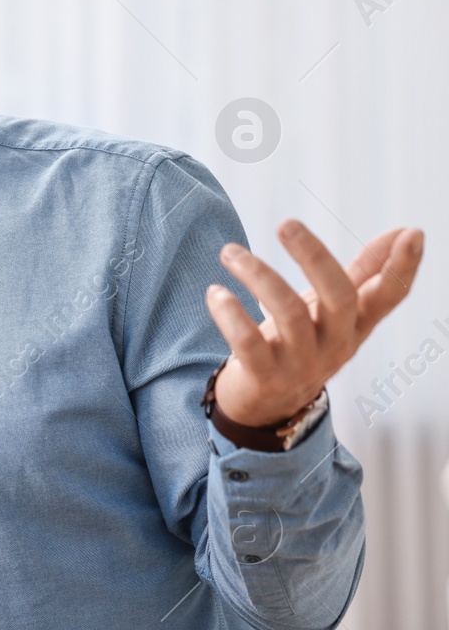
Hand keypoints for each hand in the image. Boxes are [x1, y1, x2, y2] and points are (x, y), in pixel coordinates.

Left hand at [207, 220, 424, 427]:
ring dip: (257, 275)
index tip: (413, 234)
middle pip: (338, 297)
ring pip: (288, 313)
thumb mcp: (335, 311)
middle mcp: (335, 344)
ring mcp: (301, 363)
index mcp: (355, 324)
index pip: (388, 296)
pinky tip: (216, 292)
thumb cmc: (304, 343)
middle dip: (314, 257)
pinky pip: (249, 342)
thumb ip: (366, 274)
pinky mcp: (266, 377)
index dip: (403, 268)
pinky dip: (230, 313)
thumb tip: (406, 231)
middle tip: (287, 224)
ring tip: (230, 252)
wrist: (267, 405)